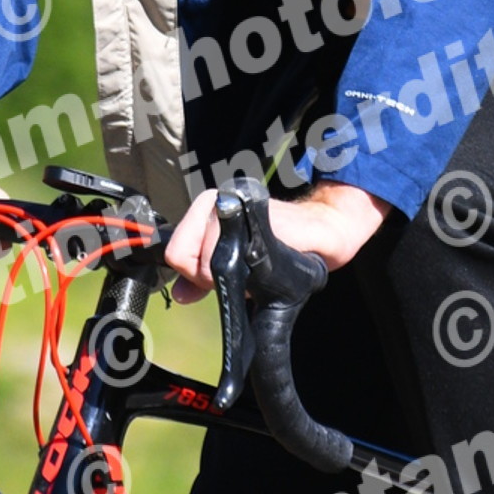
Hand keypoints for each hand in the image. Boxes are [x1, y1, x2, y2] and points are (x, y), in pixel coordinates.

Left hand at [164, 183, 389, 303]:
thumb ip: (204, 279)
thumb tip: (181, 294)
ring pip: (208, 252)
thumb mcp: (236, 269)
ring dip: (235, 268)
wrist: (318, 234)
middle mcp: (214, 202)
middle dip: (212, 275)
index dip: (195, 273)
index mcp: (203, 214)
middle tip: (244, 267)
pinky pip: (236, 241)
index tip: (221, 275)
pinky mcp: (254, 204)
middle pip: (186, 256)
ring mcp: (232, 200)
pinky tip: (269, 249)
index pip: (175, 251)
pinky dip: (251, 254)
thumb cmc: (278, 250)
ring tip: (259, 258)